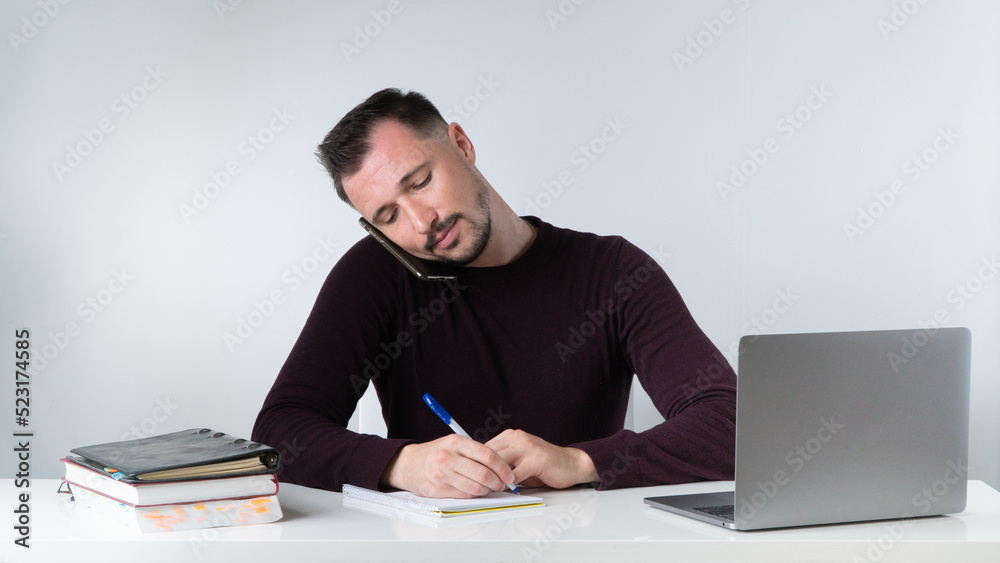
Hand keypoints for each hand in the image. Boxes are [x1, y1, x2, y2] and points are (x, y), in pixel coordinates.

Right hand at [380, 434, 516, 497]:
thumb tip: (500, 465)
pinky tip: (477, 491)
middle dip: (498, 482)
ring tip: (491, 488)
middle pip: (483, 473)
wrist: (407, 464)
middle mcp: (449, 457)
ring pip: (476, 487)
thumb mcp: (453, 443)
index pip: (487, 455)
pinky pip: (464, 495)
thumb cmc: (435, 453)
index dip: (502, 467)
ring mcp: (442, 474)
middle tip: (503, 484)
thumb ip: (473, 451)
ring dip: (488, 490)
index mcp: (456, 442)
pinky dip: (475, 495)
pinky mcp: (438, 489)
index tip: (509, 474)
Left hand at [486, 429, 598, 488]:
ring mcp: (527, 446)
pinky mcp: (536, 459)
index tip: (472, 476)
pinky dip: (508, 483)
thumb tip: (482, 474)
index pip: (485, 448)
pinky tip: (507, 489)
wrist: (571, 464)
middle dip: (483, 471)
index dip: (478, 463)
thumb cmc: (544, 465)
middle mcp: (517, 437)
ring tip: (490, 489)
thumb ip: (503, 463)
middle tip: (478, 486)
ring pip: (500, 463)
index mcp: (510, 436)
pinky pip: (515, 474)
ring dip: (494, 478)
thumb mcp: (519, 459)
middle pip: (490, 454)